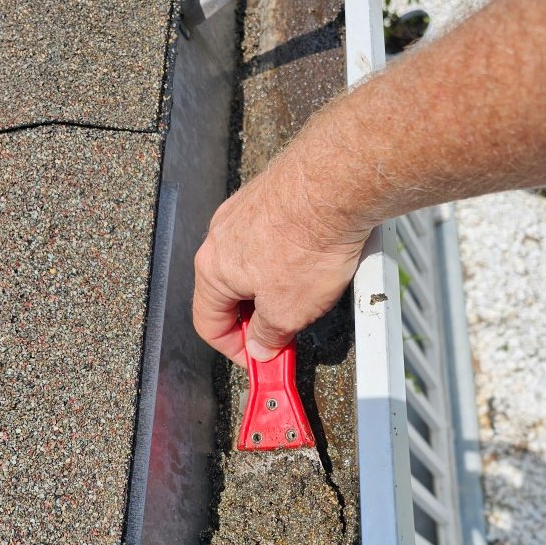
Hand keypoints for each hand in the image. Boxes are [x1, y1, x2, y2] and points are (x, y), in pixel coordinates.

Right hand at [193, 155, 369, 365]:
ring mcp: (246, 212)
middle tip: (287, 335)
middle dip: (258, 318)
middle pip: (231, 293)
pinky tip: (315, 264)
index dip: (234, 350)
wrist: (337, 184)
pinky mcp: (273, 197)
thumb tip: (261, 346)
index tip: (260, 360)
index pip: (208, 323)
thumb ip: (269, 335)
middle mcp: (222, 236)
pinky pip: (274, 240)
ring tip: (307, 298)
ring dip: (275, 289)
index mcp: (212, 268)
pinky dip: (290, 260)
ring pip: (254, 265)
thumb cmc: (306, 243)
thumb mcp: (287, 311)